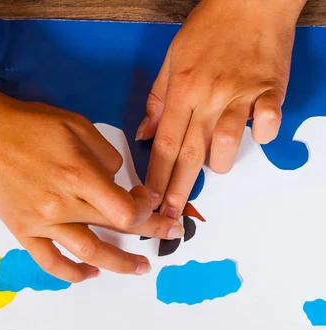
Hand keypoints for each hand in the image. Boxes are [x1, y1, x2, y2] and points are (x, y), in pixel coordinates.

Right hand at [0, 98, 182, 282]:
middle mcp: (62, 204)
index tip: (148, 199)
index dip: (145, 208)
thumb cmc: (29, 125)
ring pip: (88, 252)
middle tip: (171, 234)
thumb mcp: (76, 124)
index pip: (124, 208)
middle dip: (150, 231)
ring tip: (140, 268)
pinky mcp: (23, 231)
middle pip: (115, 228)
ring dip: (119, 264)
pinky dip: (71, 273)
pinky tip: (89, 274)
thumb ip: (105, 155)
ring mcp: (42, 222)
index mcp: (78, 174)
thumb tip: (120, 181)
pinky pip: (49, 261)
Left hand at [137, 0, 302, 217]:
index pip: (164, 144)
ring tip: (215, 167)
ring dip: (220, 163)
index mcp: (183, 90)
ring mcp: (241, 93)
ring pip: (227, 142)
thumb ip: (158, 101)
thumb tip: (143, 135)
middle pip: (190, 153)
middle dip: (177, 189)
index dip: (155, 176)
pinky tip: (259, 134)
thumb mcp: (173, 59)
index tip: (148, 201)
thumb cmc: (211, 28)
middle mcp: (209, 96)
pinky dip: (264, 133)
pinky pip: (268, 120)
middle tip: (170, 217)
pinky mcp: (270, 89)